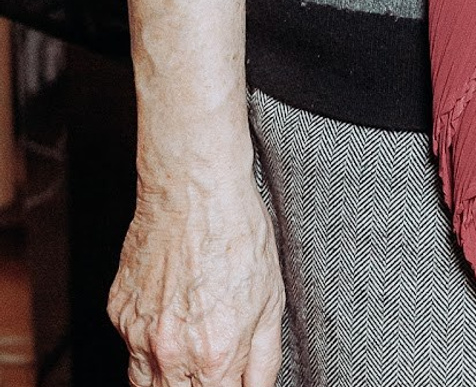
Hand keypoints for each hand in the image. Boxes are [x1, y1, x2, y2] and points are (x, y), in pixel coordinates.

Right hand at [110, 178, 283, 385]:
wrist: (195, 191)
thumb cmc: (239, 235)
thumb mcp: (272, 299)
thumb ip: (264, 358)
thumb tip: (260, 386)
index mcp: (215, 355)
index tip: (231, 377)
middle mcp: (172, 354)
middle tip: (212, 362)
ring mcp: (138, 336)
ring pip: (145, 385)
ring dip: (168, 379)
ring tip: (191, 348)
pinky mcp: (118, 314)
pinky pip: (131, 346)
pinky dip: (148, 343)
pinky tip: (171, 313)